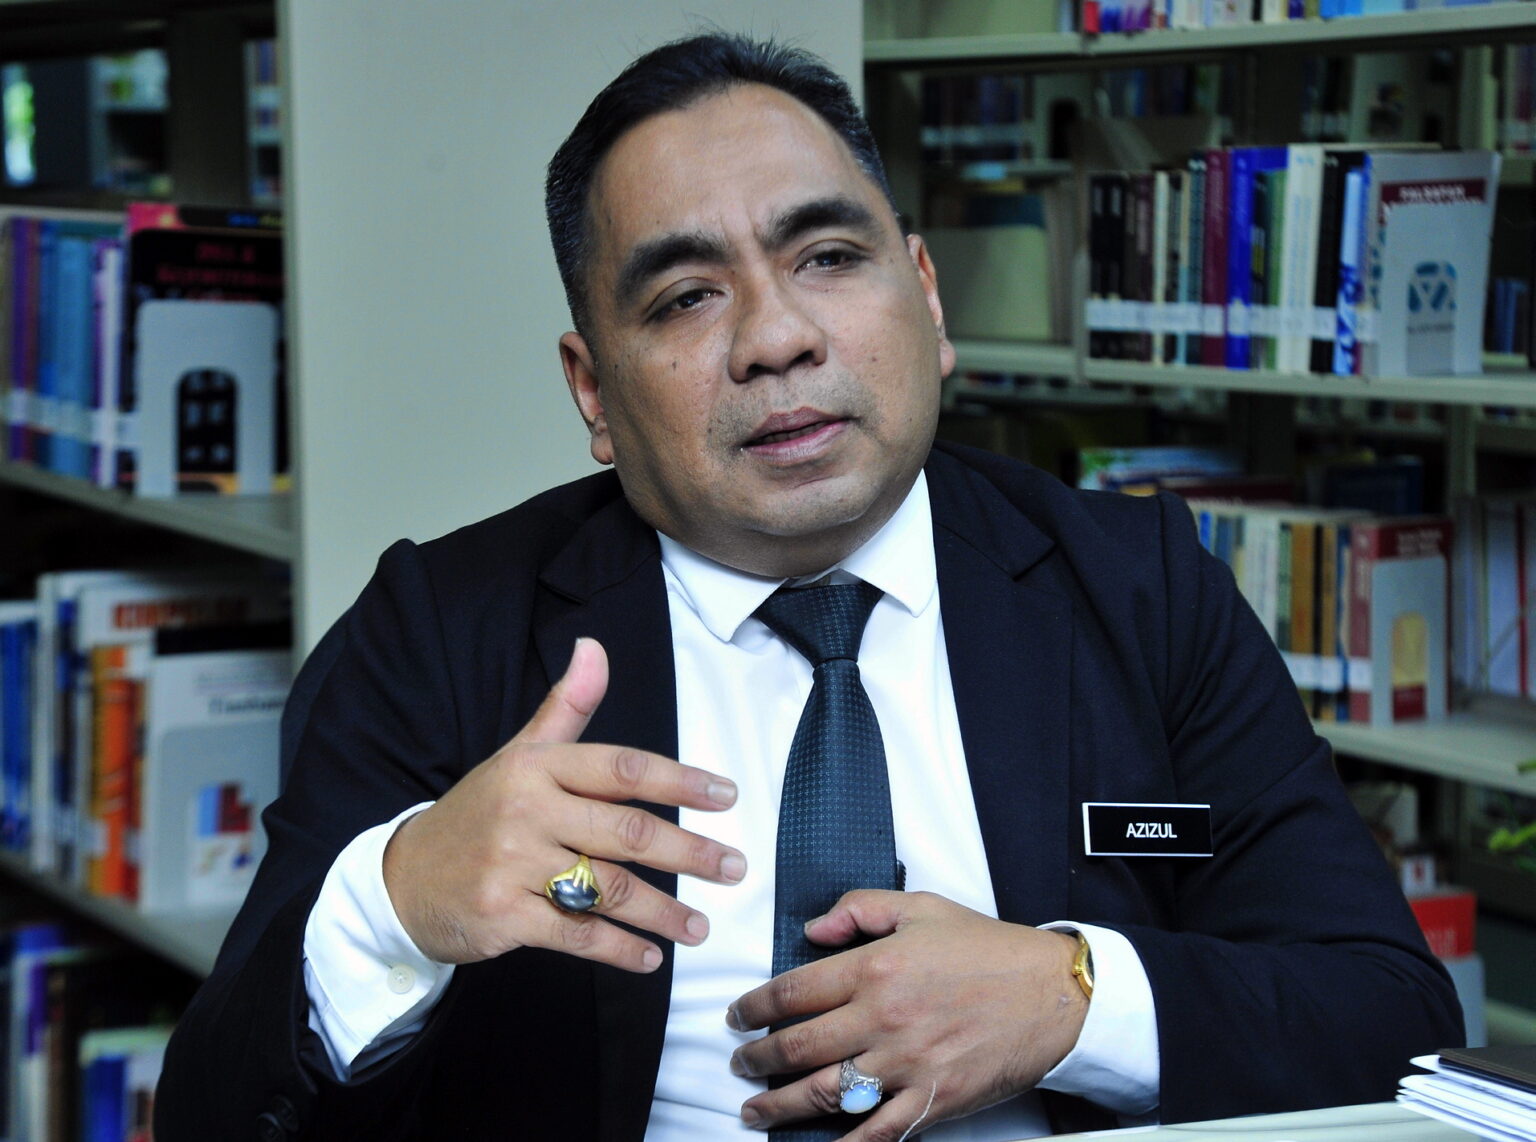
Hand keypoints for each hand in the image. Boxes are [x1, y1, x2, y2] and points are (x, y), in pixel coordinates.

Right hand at [382, 637, 744, 968]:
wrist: (404, 879)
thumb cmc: (478, 814)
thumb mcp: (518, 755)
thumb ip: (565, 707)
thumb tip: (595, 649)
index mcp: (537, 767)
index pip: (622, 768)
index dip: (680, 781)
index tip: (726, 796)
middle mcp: (526, 811)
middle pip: (628, 832)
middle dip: (690, 853)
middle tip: (733, 867)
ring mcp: (513, 866)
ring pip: (609, 889)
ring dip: (663, 911)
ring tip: (700, 926)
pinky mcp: (504, 916)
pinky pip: (576, 934)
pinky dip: (619, 949)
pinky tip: (649, 957)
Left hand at [726, 892, 1086, 1138]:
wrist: (1054, 994)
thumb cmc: (991, 951)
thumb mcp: (921, 907)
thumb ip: (860, 909)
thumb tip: (813, 929)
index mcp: (876, 966)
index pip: (793, 992)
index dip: (753, 1007)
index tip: (738, 1017)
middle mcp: (884, 1018)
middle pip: (797, 1048)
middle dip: (756, 1061)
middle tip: (740, 1064)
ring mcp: (907, 1064)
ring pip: (824, 1093)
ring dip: (780, 1106)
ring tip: (755, 1109)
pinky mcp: (931, 1100)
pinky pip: (876, 1132)